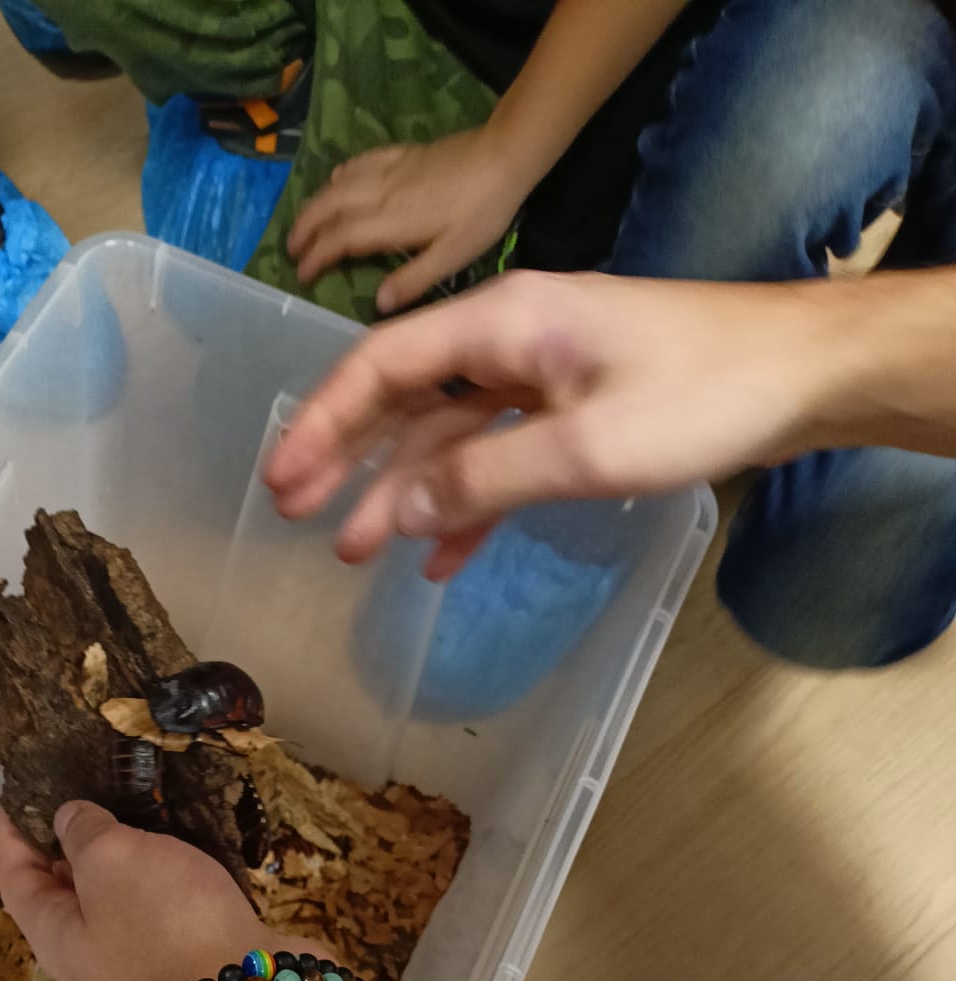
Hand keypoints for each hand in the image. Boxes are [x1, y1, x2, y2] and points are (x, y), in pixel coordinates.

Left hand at [0, 804, 276, 980]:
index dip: (13, 836)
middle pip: (64, 894)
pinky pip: (160, 909)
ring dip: (122, 857)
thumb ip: (83, 832)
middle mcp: (89, 956)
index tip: (20, 793)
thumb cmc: (164, 923)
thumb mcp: (110, 860)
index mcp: (54, 936)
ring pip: (116, 900)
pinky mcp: (185, 960)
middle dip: (68, 843)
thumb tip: (69, 821)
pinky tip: (180, 847)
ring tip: (134, 806)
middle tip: (83, 791)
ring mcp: (139, 963)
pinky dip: (162, 876)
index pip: (16, 880)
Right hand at [265, 271, 846, 577]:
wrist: (800, 376)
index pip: (383, 365)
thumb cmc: (699, 397)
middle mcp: (512, 338)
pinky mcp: (573, 405)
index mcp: (504, 323)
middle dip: (348, 457)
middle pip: (405, 397)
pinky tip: (439, 557)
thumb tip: (395, 513)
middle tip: (295, 515)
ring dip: (404, 493)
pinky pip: (498, 454)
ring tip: (355, 552)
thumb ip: (481, 480)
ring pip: (449, 434)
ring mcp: (543, 372)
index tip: (281, 478)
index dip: (324, 422)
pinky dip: (467, 504)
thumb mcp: (582, 450)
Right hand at [287, 129, 525, 313]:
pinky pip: (360, 162)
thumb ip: (413, 280)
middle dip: (305, 229)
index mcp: (391, 223)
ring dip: (316, 203)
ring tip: (304, 222)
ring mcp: (390, 170)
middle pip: (329, 208)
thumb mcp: (453, 257)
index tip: (301, 274)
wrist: (504, 156)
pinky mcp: (402, 154)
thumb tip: (378, 303)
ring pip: (339, 185)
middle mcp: (381, 193)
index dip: (316, 257)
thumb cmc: (481, 212)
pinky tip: (335, 181)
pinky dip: (341, 174)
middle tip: (290, 250)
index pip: (341, 239)